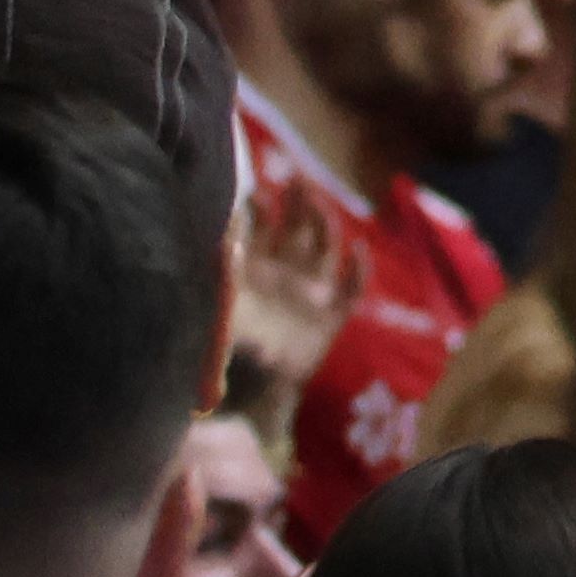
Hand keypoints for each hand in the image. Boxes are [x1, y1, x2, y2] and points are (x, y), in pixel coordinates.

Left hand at [222, 174, 358, 419]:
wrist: (246, 397)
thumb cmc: (223, 354)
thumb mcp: (216, 309)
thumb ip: (224, 277)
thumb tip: (228, 239)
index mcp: (254, 270)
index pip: (260, 228)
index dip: (261, 208)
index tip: (257, 192)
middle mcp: (284, 275)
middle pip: (298, 228)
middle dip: (299, 202)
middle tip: (298, 179)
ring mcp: (310, 294)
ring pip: (325, 248)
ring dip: (325, 224)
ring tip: (321, 204)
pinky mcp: (331, 317)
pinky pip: (351, 290)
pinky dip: (358, 271)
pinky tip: (359, 251)